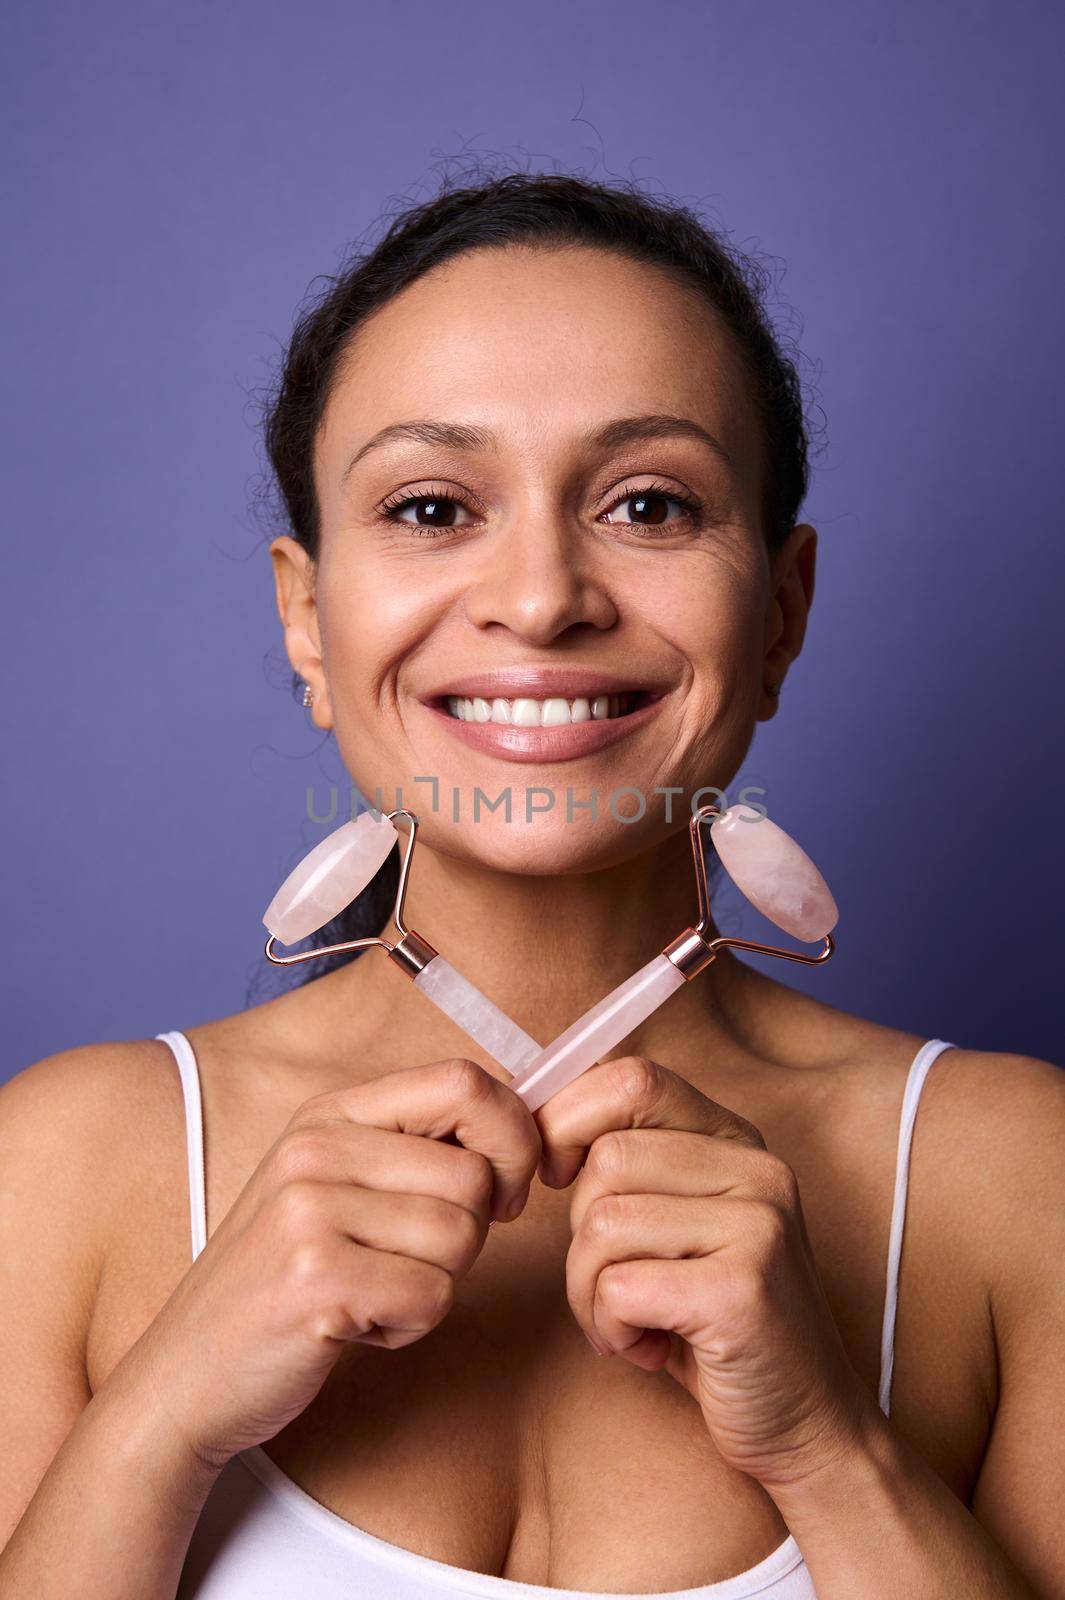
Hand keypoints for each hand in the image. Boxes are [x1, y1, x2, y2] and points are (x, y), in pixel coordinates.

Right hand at [110, 1058, 540, 1471]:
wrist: (185, 1375)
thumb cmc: (283, 1283)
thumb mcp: (337, 1187)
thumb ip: (414, 1149)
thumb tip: (522, 1130)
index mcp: (331, 1112)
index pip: (464, 1081)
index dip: (511, 1137)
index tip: (502, 1192)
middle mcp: (316, 1147)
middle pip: (475, 1174)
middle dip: (467, 1234)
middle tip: (403, 1263)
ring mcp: (309, 1210)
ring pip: (461, 1237)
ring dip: (433, 1285)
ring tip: (368, 1293)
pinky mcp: (314, 1279)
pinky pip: (432, 1297)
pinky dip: (408, 1327)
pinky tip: (352, 1327)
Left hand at [534, 1054, 875, 1495]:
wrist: (807, 1425)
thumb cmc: (714, 1325)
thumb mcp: (677, 1226)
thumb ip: (631, 1166)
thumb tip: (533, 1121)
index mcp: (736, 1141)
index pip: (633, 1079)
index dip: (569, 1121)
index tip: (552, 1175)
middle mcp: (757, 1169)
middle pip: (606, 1161)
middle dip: (580, 1236)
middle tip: (614, 1288)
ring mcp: (758, 1225)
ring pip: (603, 1225)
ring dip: (592, 1292)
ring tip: (635, 1323)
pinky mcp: (743, 1289)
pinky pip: (619, 1287)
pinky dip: (612, 1329)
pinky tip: (652, 1350)